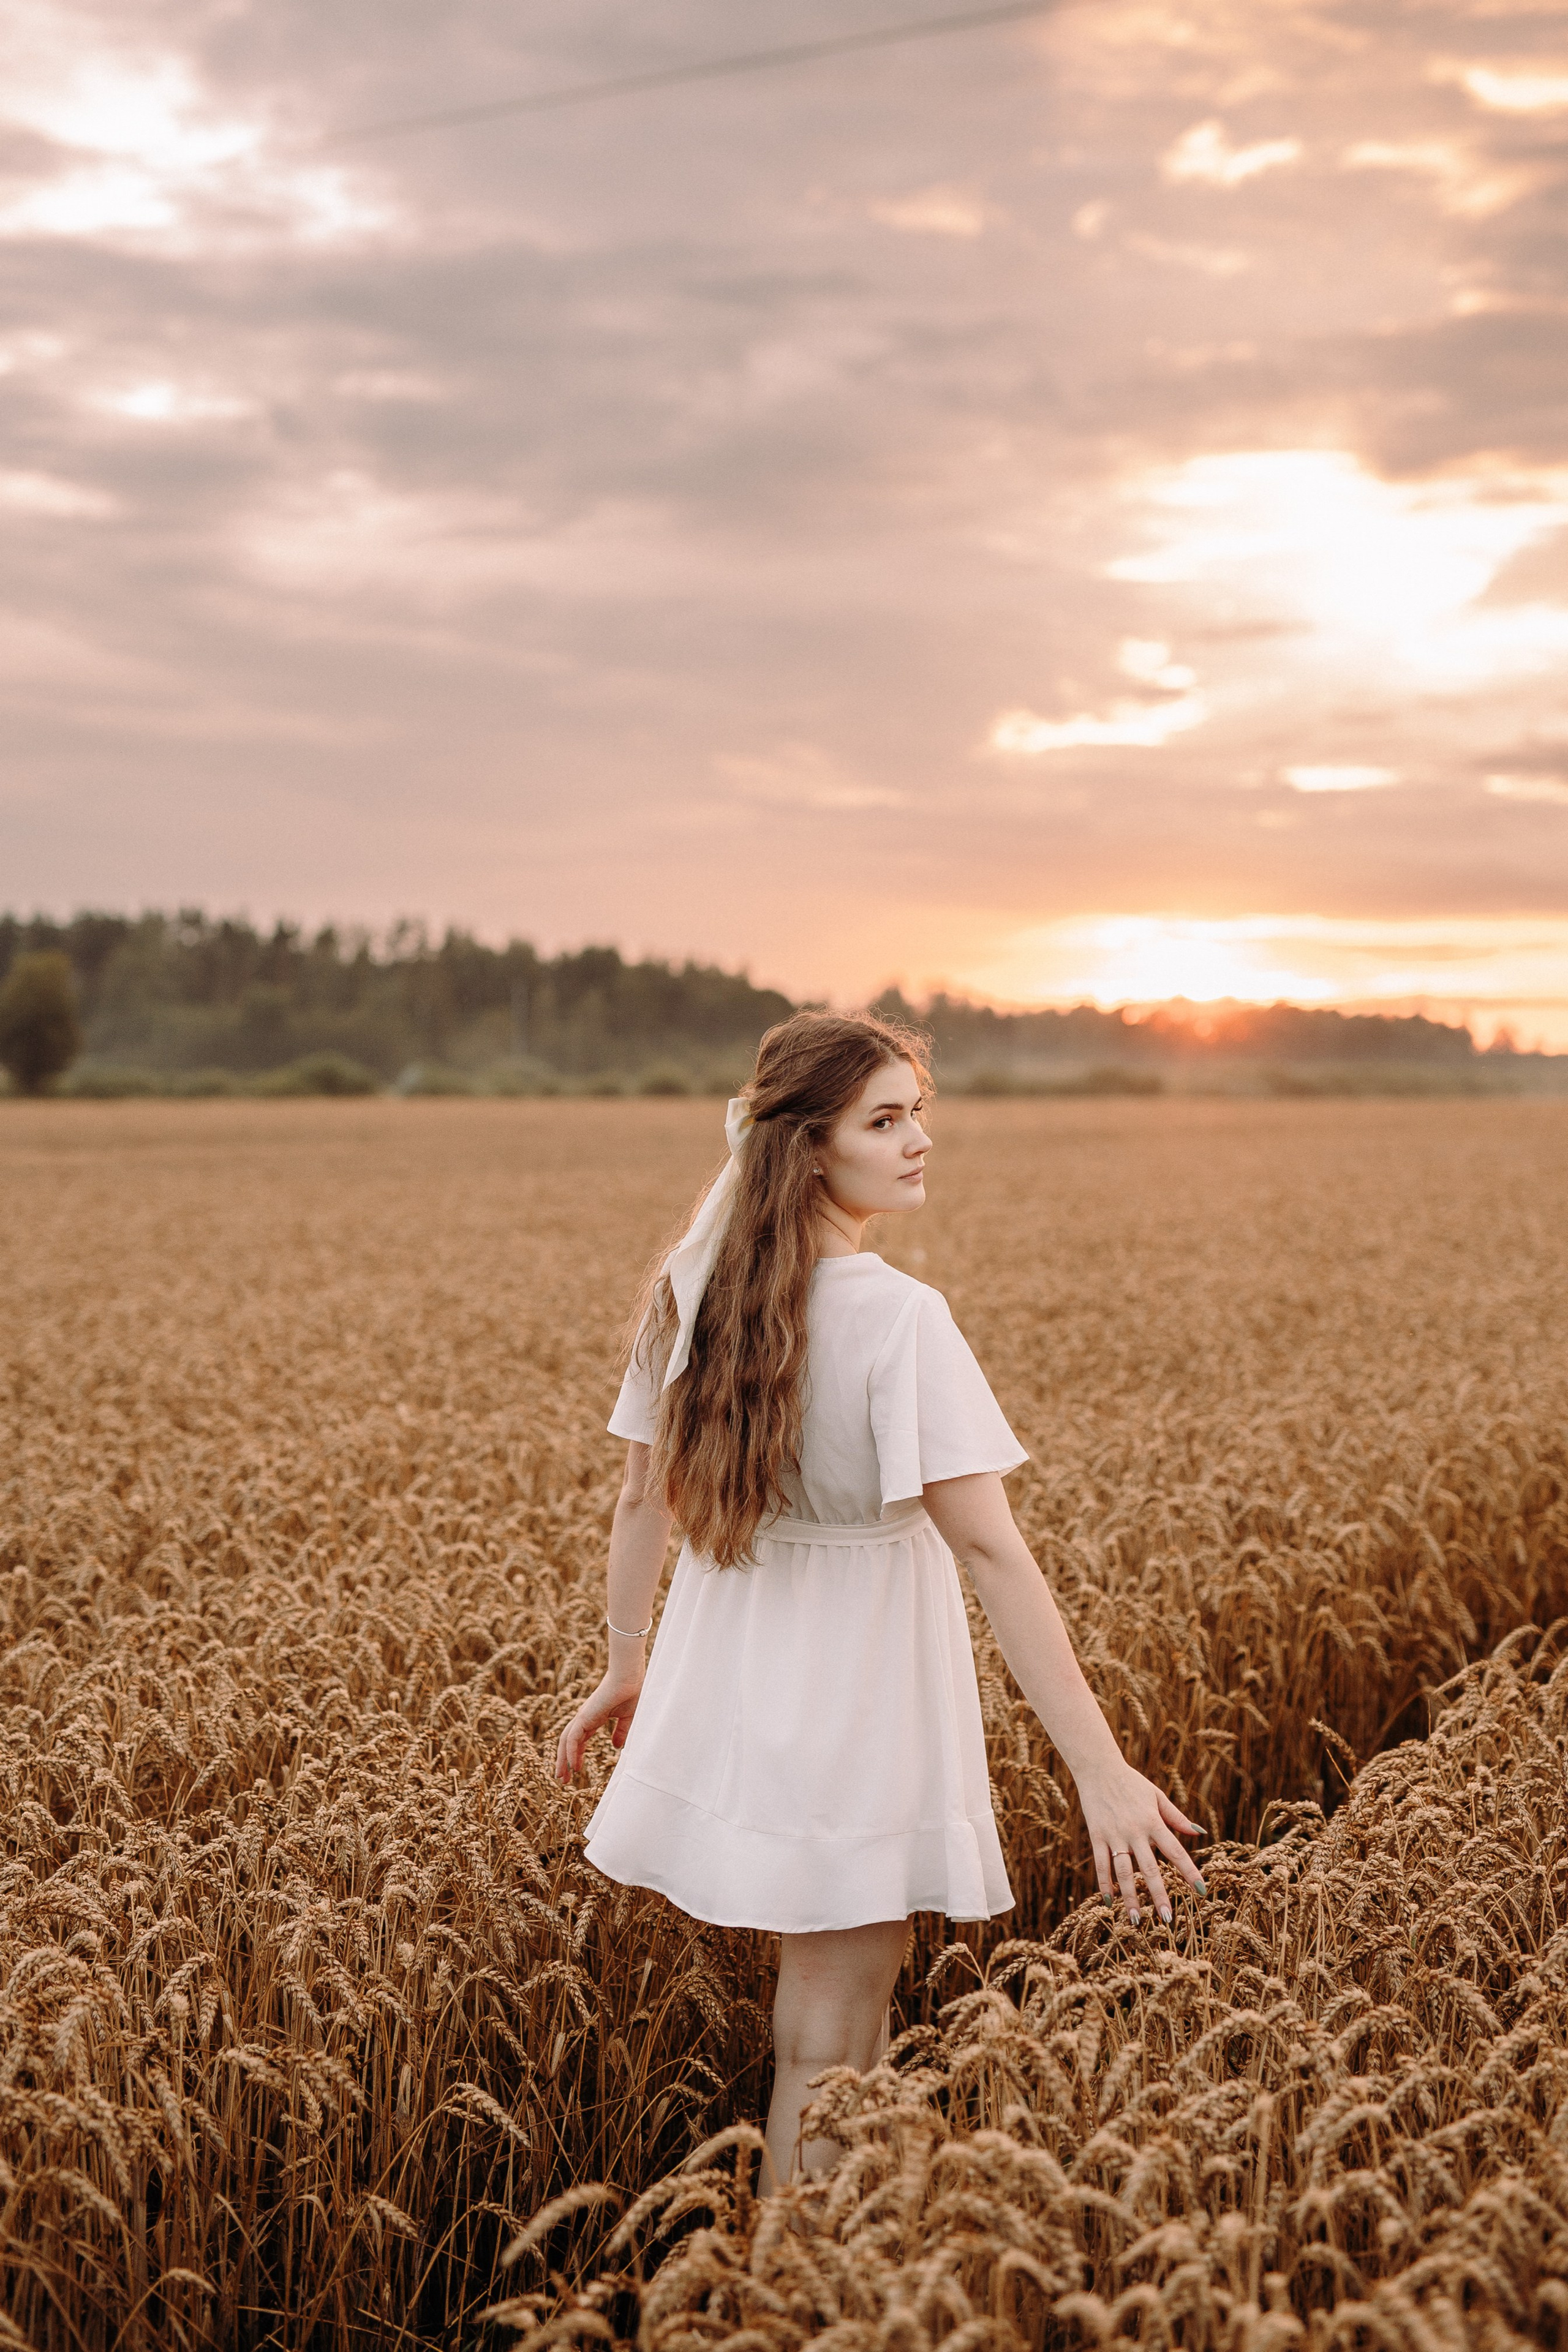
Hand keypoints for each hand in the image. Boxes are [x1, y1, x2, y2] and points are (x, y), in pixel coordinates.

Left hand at [555, 1663, 643, 1783]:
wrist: (630, 1677)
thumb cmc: (631, 1692)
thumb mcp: (627, 1718)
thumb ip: (620, 1732)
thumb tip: (616, 1746)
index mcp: (593, 1718)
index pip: (579, 1740)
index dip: (576, 1755)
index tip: (575, 1771)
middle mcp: (584, 1718)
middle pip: (567, 1742)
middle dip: (563, 1761)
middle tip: (562, 1779)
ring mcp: (582, 1717)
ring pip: (565, 1741)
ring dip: (562, 1760)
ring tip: (561, 1778)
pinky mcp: (584, 1717)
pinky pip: (572, 1738)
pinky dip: (570, 1753)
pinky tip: (572, 1766)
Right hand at [1076, 1759, 1204, 1923]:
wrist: (1098, 1767)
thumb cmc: (1131, 1782)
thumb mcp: (1157, 1796)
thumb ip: (1176, 1817)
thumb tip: (1199, 1834)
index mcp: (1153, 1821)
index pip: (1176, 1851)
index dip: (1189, 1872)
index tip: (1201, 1891)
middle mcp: (1135, 1831)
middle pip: (1150, 1869)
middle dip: (1159, 1895)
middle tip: (1168, 1920)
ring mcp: (1114, 1835)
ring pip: (1123, 1872)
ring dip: (1131, 1898)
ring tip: (1136, 1921)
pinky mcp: (1096, 1836)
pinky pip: (1101, 1864)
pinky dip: (1104, 1883)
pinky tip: (1109, 1901)